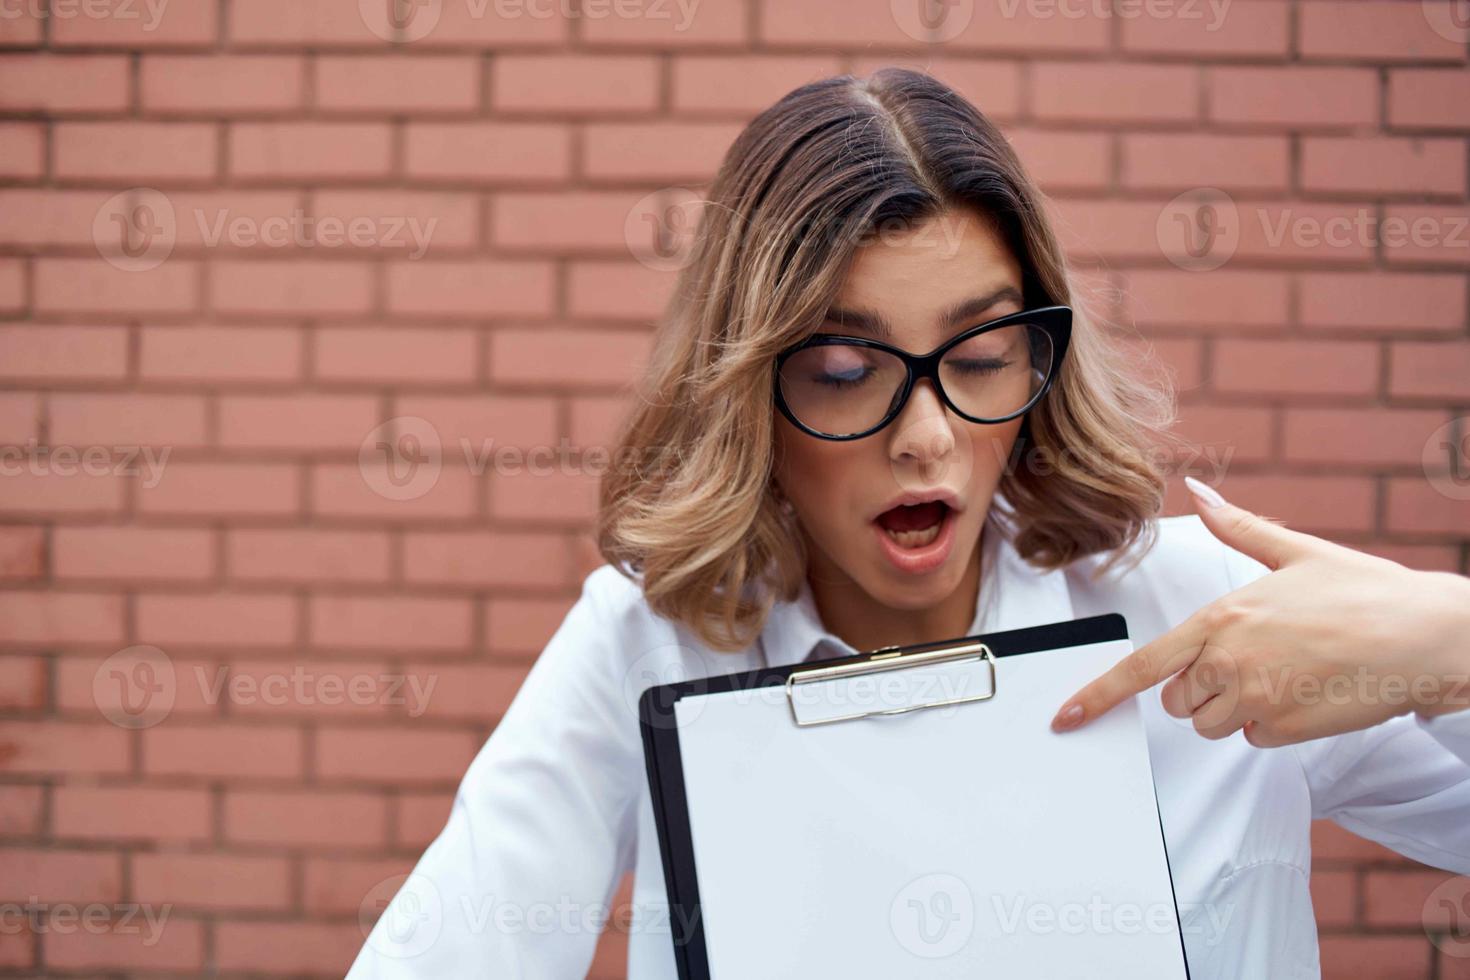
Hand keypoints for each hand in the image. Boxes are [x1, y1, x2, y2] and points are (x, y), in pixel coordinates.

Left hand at [1050, 477, 1469, 746]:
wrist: (1428, 637)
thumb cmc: (1367, 592)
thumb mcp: (1297, 551)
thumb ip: (1238, 528)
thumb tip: (1198, 492)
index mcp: (1221, 618)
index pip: (1142, 666)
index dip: (1098, 695)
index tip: (1067, 716)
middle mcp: (1229, 661)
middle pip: (1178, 697)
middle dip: (1203, 684)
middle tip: (1256, 658)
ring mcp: (1255, 700)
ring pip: (1211, 722)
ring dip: (1234, 706)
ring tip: (1286, 672)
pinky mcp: (1284, 730)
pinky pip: (1252, 739)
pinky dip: (1271, 723)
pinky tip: (1306, 694)